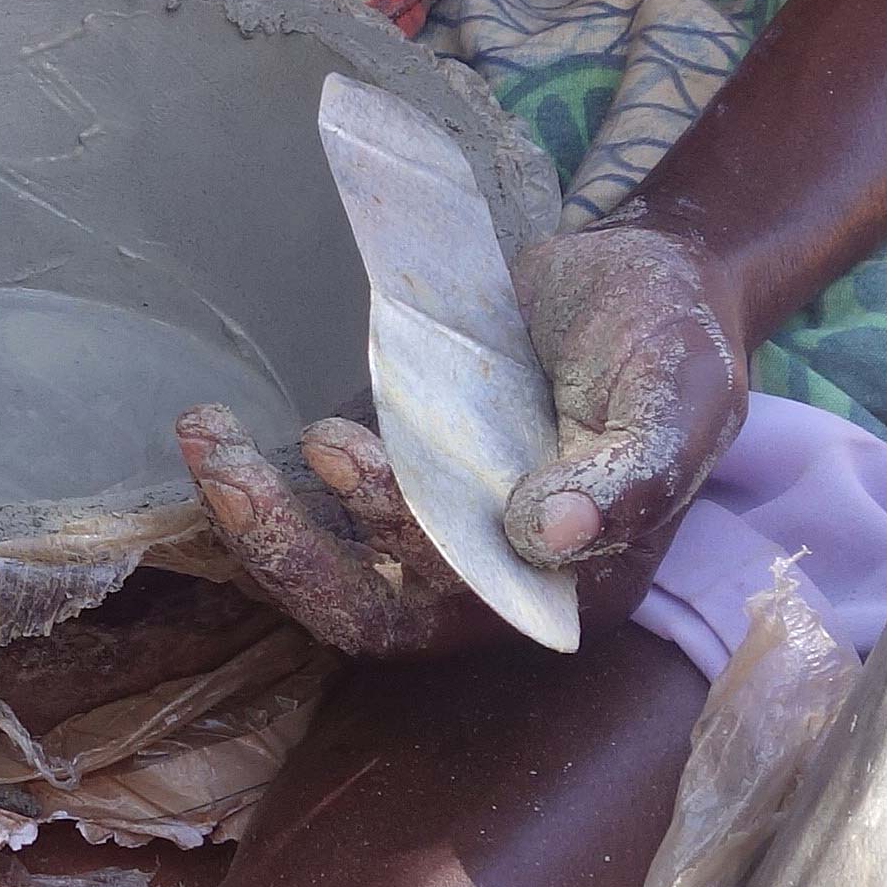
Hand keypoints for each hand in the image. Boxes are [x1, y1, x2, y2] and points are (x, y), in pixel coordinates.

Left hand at [182, 223, 752, 657]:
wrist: (645, 276)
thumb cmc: (674, 338)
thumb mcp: (679, 394)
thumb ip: (634, 470)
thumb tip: (548, 531)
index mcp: (571, 581)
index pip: (465, 605)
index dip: (393, 550)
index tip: (339, 452)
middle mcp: (496, 579)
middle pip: (376, 609)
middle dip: (291, 553)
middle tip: (228, 477)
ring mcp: (441, 532)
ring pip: (335, 572)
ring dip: (260, 523)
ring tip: (207, 438)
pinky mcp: (401, 483)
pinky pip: (320, 517)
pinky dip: (268, 486)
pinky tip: (217, 431)